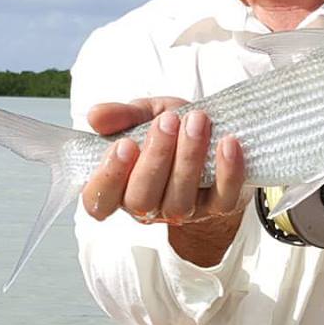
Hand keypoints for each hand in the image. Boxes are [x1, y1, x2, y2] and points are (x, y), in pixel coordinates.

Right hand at [81, 98, 245, 225]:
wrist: (215, 135)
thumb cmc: (173, 129)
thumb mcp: (145, 114)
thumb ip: (120, 115)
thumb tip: (95, 115)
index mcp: (121, 186)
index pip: (99, 200)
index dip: (107, 178)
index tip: (124, 145)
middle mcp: (149, 206)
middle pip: (141, 199)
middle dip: (155, 158)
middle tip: (167, 121)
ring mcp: (185, 210)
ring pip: (179, 200)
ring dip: (189, 158)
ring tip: (196, 121)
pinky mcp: (219, 207)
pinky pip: (222, 198)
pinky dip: (227, 171)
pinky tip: (228, 142)